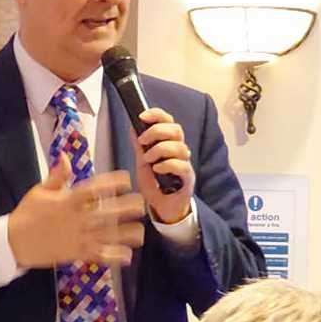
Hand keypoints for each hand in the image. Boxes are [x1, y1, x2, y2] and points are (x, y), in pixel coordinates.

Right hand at [7, 153, 145, 267]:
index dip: (112, 182)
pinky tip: (127, 256)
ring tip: (140, 232)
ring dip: (126, 234)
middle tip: (141, 204)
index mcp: (67, 201)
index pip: (94, 189)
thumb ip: (57, 175)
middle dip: (126, 208)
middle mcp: (76, 219)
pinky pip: (98, 255)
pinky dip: (113, 256)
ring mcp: (77, 238)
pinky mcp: (76, 254)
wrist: (13, 242)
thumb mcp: (39, 190)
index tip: (126, 179)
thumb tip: (65, 155)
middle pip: (107, 213)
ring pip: (107, 236)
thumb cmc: (27, 214)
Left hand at [133, 108, 194, 223]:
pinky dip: (167, 164)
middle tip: (143, 141)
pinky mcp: (188, 178)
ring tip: (148, 159)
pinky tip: (157, 169)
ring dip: (159, 150)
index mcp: (169, 143)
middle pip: (176, 129)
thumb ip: (139, 145)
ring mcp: (185, 164)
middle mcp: (180, 150)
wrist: (162, 206)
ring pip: (179, 146)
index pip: (168, 121)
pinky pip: (182, 165)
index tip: (142, 116)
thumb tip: (133, 127)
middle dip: (157, 131)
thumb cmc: (155, 183)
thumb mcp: (142, 162)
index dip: (157, 115)